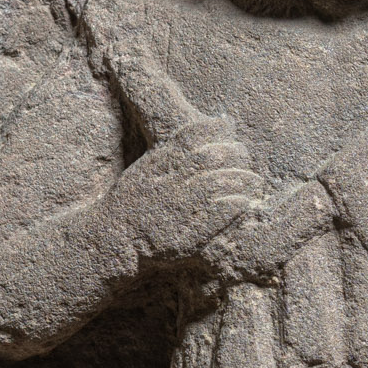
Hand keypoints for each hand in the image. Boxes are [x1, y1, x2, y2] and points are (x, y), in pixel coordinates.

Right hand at [107, 116, 264, 265]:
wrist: (112, 240)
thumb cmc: (131, 204)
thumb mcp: (145, 169)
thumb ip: (171, 154)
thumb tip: (201, 135)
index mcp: (158, 162)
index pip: (193, 135)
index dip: (216, 128)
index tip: (229, 128)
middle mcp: (170, 180)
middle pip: (213, 156)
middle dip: (236, 154)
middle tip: (245, 159)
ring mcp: (179, 206)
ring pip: (222, 183)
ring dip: (245, 180)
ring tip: (254, 182)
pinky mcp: (189, 232)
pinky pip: (222, 213)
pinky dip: (238, 204)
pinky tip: (245, 203)